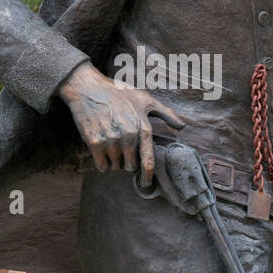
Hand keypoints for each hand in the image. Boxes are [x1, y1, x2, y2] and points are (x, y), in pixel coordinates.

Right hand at [55, 60, 185, 186]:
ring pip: (115, 167)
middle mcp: (129, 136)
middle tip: (121, 149)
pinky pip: (102, 165)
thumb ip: (166, 114)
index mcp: (143, 128)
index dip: (148, 176)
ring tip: (110, 144)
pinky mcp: (95, 142)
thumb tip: (182, 126)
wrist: (89, 88)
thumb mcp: (145, 100)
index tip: (147, 184)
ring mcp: (111, 140)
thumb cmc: (119, 93)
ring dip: (113, 161)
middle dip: (127, 162)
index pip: (148, 161)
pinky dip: (102, 162)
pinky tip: (101, 150)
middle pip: (130, 167)